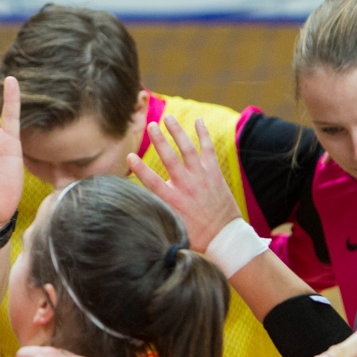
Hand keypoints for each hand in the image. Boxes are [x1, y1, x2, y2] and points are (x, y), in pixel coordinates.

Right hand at [128, 116, 239, 251]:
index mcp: (174, 201)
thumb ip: (159, 213)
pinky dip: (203, 135)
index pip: (153, 182)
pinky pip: (208, 150)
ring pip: (188, 150)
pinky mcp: (214, 174)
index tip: (129, 156)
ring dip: (177, 132)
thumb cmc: (197, 236)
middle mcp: (187, 186)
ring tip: (167, 118)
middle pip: (170, 159)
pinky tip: (198, 121)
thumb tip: (139, 209)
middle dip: (159, 141)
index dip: (140, 168)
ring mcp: (202, 178)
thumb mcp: (173, 227)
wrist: (226, 238)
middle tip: (150, 126)